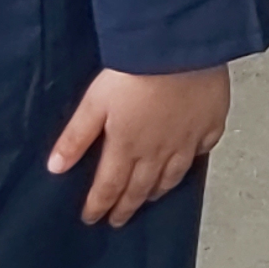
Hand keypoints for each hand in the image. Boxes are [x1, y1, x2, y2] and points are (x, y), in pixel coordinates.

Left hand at [46, 65, 229, 225]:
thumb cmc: (136, 70)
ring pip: (173, 175)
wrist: (180, 48)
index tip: (93, 218)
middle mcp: (158, 151)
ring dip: (159, 189)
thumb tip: (56, 167)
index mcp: (127, 147)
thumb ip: (76, 136)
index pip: (109, 187)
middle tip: (120, 219)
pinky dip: (196, 158)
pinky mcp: (212, 121)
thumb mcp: (94, 102)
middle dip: (127, 206)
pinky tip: (193, 159)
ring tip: (151, 197)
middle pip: (141, 187)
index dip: (99, 205)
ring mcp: (188, 139)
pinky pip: (204, 148)